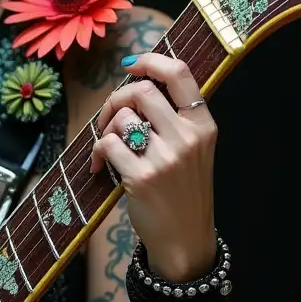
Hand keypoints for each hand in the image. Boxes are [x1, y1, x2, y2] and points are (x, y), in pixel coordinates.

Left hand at [88, 52, 218, 281]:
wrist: (185, 241)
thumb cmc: (183, 191)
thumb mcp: (194, 149)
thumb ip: (173, 117)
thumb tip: (137, 81)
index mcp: (203, 125)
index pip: (179, 74)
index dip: (150, 61)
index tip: (131, 64)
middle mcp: (188, 138)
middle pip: (141, 91)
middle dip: (116, 98)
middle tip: (110, 117)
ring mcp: (165, 158)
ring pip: (122, 117)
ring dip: (106, 127)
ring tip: (108, 145)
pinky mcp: (141, 177)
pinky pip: (107, 144)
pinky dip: (97, 151)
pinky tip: (99, 164)